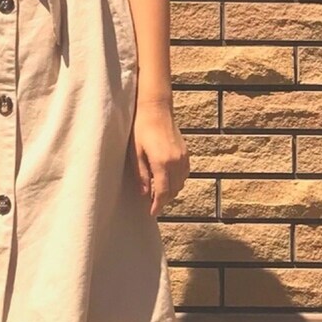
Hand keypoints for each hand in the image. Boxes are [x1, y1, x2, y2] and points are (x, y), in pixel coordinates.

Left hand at [131, 97, 189, 217]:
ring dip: (171, 191)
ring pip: (181, 183)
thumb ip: (141, 175)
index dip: (158, 205)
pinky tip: (167, 180)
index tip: (152, 213)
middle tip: (152, 205)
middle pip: (174, 190)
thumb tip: (144, 194)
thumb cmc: (140, 128)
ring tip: (158, 193)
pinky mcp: (185, 152)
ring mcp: (183, 157)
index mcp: (162, 163)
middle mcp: (176, 162)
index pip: (163, 192)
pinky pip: (185, 173)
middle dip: (164, 200)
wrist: (155, 108)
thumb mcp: (135, 153)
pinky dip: (178, 181)